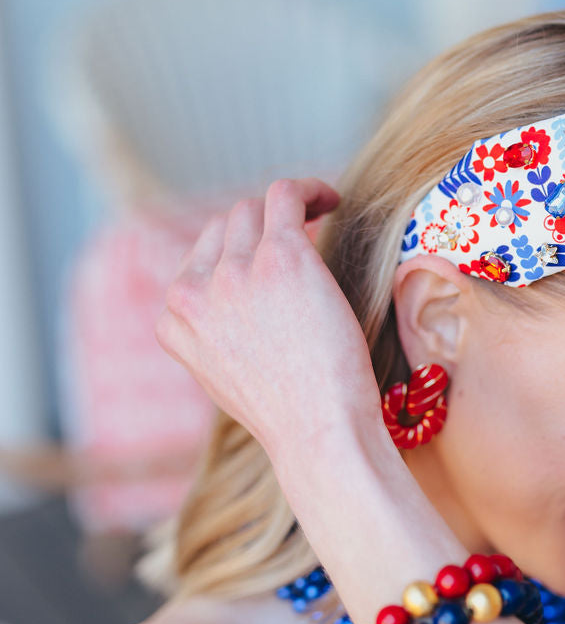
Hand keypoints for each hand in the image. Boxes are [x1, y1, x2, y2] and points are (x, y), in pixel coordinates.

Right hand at [156, 178, 385, 462]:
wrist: (318, 433)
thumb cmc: (291, 416)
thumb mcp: (226, 378)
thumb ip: (218, 335)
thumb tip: (241, 307)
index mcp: (173, 321)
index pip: (197, 261)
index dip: (238, 255)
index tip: (270, 263)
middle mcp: (193, 292)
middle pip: (223, 229)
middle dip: (260, 230)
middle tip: (301, 241)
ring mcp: (233, 272)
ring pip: (252, 209)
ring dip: (285, 210)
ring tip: (319, 217)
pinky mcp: (280, 256)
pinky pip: (286, 194)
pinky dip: (310, 190)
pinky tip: (333, 201)